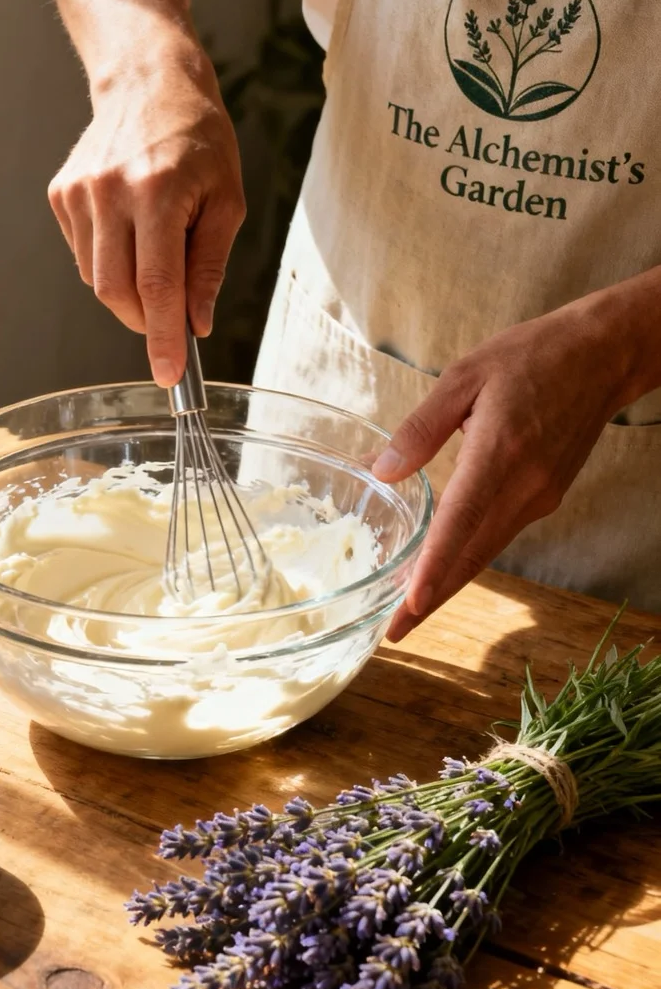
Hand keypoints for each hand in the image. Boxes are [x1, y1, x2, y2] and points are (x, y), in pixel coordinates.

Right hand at [47, 53, 244, 385]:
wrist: (148, 80)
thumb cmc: (198, 140)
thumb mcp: (226, 200)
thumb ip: (208, 267)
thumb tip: (196, 324)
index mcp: (157, 191)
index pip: (156, 285)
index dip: (161, 337)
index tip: (168, 375)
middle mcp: (110, 192)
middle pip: (116, 292)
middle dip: (144, 319)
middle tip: (169, 318)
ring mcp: (79, 193)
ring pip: (96, 280)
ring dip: (128, 288)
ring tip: (154, 246)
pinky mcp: (61, 195)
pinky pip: (83, 257)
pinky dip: (109, 262)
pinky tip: (128, 227)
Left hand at [372, 283, 654, 641]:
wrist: (605, 355)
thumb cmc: (531, 357)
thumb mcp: (463, 377)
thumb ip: (421, 428)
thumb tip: (383, 471)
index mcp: (499, 453)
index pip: (461, 521)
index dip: (435, 567)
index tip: (409, 603)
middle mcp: (524, 486)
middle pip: (472, 556)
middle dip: (431, 598)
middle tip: (392, 632)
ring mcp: (539, 496)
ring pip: (486, 552)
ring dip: (448, 584)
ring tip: (407, 612)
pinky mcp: (544, 497)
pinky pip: (498, 536)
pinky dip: (467, 559)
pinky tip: (439, 569)